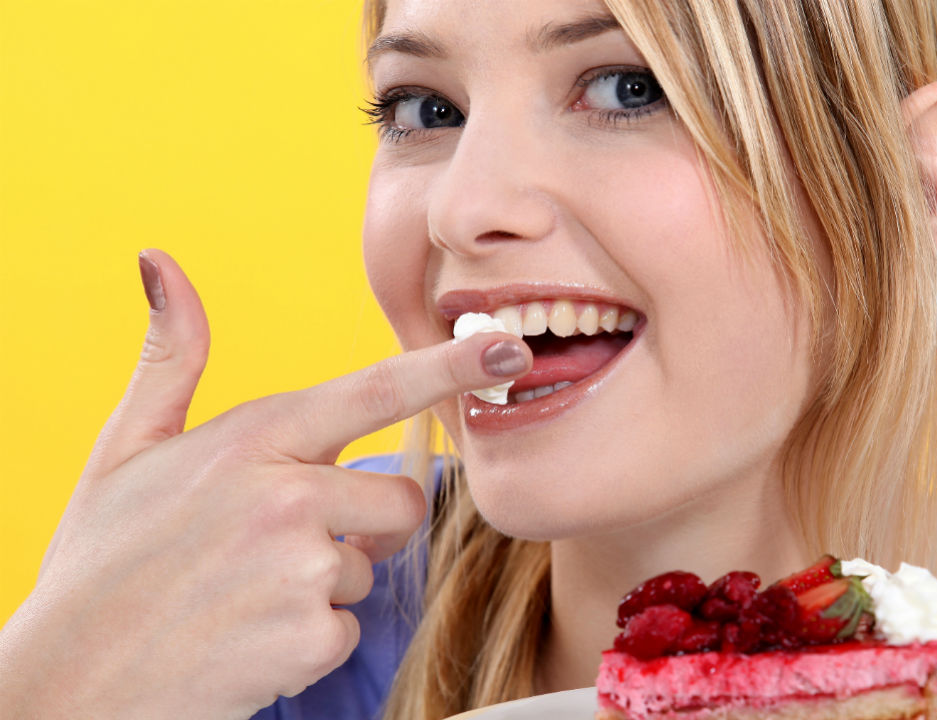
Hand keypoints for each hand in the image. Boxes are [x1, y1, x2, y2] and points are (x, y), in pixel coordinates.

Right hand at [0, 250, 528, 718]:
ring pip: (371, 565)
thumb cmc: (100, 562)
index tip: (507, 347)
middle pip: (398, 497)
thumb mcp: (125, 450)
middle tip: (281, 543)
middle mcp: (285, 498)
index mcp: (250, 440)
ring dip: (327, 582)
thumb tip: (160, 263)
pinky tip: (247, 637)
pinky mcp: (307, 639)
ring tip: (246, 592)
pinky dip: (307, 637)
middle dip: (364, 520)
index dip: (448, 368)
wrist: (68, 683)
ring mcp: (300, 571)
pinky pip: (347, 626)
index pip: (373, 392)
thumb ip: (169, 358)